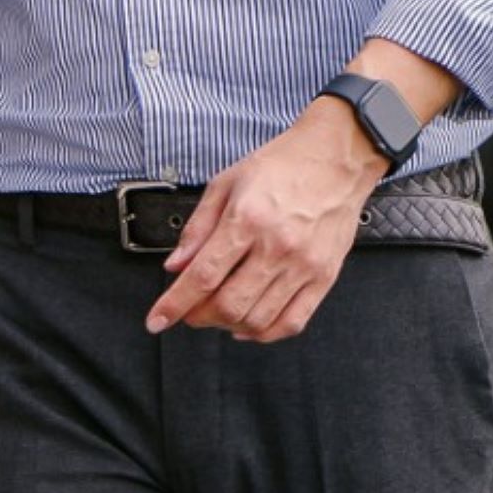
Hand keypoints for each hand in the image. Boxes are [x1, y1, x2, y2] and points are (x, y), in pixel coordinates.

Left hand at [146, 101, 383, 341]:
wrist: (335, 158)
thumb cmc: (281, 166)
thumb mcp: (225, 183)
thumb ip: (198, 228)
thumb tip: (176, 266)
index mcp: (247, 219)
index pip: (202, 276)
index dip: (174, 304)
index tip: (157, 319)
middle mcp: (277, 246)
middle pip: (229, 304)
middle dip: (198, 317)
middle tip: (188, 311)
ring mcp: (303, 266)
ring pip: (257, 320)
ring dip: (227, 325)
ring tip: (216, 312)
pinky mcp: (324, 278)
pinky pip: (292, 323)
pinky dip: (264, 334)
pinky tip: (247, 326)